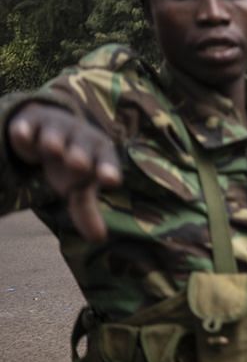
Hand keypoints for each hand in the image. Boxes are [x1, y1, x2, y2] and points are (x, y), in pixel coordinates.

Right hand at [7, 103, 121, 241]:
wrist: (48, 131)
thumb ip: (86, 210)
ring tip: (52, 148)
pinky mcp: (32, 122)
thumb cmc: (70, 165)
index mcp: (99, 153)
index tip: (111, 181)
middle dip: (80, 155)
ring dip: (54, 140)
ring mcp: (57, 129)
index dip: (108, 170)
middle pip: (82, 147)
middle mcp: (81, 138)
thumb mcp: (78, 186)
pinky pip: (28, 125)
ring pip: (56, 134)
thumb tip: (99, 239)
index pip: (107, 162)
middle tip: (79, 164)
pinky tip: (21, 133)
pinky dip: (24, 130)